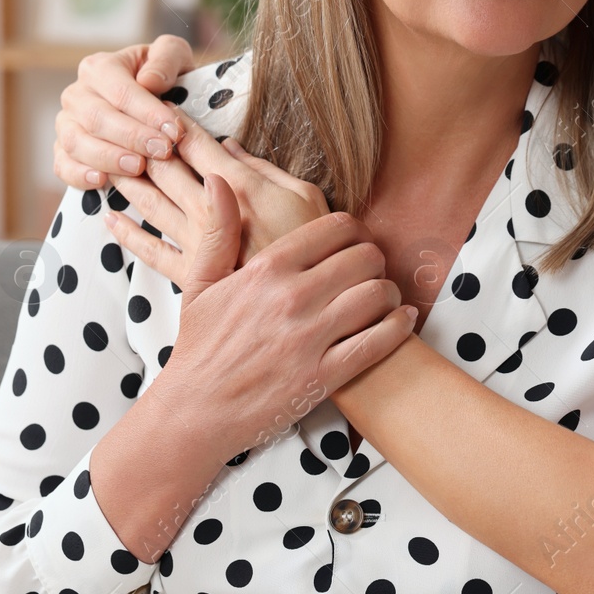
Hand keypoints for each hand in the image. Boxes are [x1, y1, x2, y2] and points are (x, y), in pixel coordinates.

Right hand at [53, 34, 195, 188]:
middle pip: (97, 118)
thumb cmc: (166, 76)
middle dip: (132, 137)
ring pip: (76, 142)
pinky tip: (102, 181)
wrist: (158, 98)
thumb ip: (167, 58)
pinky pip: (63, 165)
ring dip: (108, 157)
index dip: (147, 113)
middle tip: (162, 151)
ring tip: (138, 167)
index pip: (121, 91)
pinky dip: (78, 175)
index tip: (174, 131)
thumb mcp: (174, 55)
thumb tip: (149, 81)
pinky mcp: (64, 150)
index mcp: (100, 67)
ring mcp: (67, 123)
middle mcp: (78, 94)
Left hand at [103, 109, 329, 280]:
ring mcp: (196, 242)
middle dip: (143, 145)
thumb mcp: (307, 195)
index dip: (176, 122)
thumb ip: (266, 170)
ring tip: (108, 162)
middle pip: (166, 169)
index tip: (160, 107)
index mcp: (240, 184)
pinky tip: (110, 219)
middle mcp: (209, 209)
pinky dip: (126, 234)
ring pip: (151, 204)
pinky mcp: (191, 273)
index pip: (197, 144)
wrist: (307, 302)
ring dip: (128, 180)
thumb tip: (232, 147)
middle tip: (123, 128)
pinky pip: (150, 252)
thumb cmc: (315, 245)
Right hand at [152, 184, 415, 461]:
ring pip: (378, 294)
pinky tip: (401, 321)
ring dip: (390, 293)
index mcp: (267, 269)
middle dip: (375, 260)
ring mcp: (309, 338)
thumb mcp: (200, 284)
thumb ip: (216, 230)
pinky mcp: (323, 376)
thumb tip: (218, 181)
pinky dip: (399, 327)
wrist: (193, 412)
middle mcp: (292, 297)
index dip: (355, 231)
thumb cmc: (199, 347)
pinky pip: (379, 341)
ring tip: (385, 297)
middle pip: (366, 257)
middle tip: (372, 270)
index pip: (337, 228)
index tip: (354, 243)